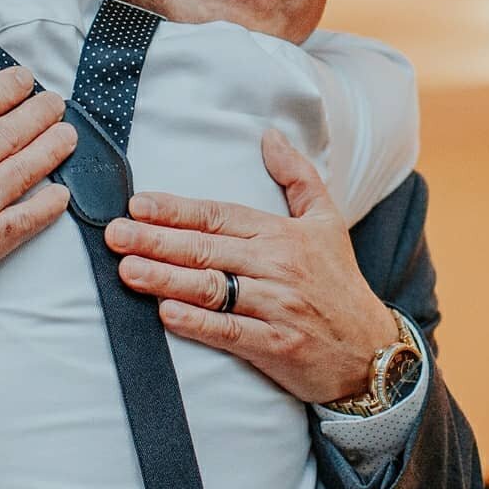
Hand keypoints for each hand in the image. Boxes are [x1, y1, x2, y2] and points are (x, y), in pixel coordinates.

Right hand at [0, 34, 76, 321]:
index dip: (10, 86)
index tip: (25, 79)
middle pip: (15, 130)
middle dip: (41, 112)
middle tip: (56, 103)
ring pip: (29, 169)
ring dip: (53, 148)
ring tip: (69, 135)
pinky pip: (28, 220)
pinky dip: (49, 205)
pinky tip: (61, 195)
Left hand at [104, 128, 396, 403]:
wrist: (374, 353)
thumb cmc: (340, 282)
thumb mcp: (327, 221)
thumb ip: (297, 176)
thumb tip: (270, 135)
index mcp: (281, 234)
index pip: (219, 215)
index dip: (176, 210)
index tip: (138, 204)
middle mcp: (276, 266)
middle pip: (206, 248)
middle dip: (156, 240)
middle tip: (114, 234)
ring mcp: (275, 307)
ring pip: (211, 288)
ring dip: (165, 279)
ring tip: (127, 271)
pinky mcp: (275, 346)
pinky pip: (229, 332)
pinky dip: (197, 323)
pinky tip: (165, 314)